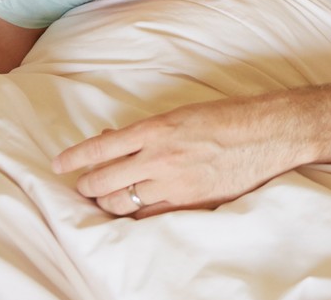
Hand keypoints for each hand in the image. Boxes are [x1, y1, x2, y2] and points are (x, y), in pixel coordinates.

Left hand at [52, 95, 293, 216]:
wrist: (271, 132)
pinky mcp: (191, 202)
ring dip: (106, 203)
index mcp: (157, 128)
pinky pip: (149, 217)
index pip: (100, 148)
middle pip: (103, 181)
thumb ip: (148, 130)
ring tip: (104, 200)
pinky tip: (131, 212)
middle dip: (87, 186)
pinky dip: (134, 215)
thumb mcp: (184, 113)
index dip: (74, 158)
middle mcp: (160, 157)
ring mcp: (175, 183)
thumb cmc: (232, 116)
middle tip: (84, 185)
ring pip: (122, 203)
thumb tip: (114, 141)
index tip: (59, 164)